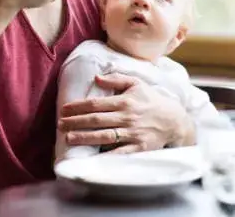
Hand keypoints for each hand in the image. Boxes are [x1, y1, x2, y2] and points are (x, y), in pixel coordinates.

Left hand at [58, 74, 194, 153]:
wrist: (174, 120)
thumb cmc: (152, 100)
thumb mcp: (137, 83)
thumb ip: (117, 78)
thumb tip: (97, 77)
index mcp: (125, 101)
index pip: (96, 103)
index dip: (78, 106)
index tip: (64, 109)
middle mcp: (127, 117)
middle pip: (97, 120)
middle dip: (76, 122)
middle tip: (60, 125)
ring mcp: (132, 133)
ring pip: (104, 136)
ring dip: (85, 137)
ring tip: (69, 138)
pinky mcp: (138, 147)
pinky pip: (119, 153)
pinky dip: (105, 156)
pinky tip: (91, 157)